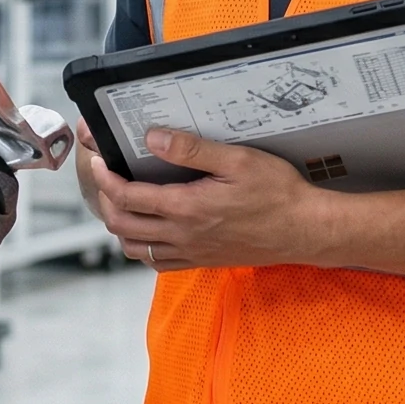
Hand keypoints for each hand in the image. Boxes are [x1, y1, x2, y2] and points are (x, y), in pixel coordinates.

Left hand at [75, 121, 331, 271]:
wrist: (305, 230)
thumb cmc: (278, 193)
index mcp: (187, 208)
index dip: (105, 179)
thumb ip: (192, 150)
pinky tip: (150, 229)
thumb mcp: (237, 160)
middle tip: (107, 179)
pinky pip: (158, 263)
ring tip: (124, 202)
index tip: (99, 162)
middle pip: (122, 226)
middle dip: (106, 201)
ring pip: (135, 249)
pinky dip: (143, 248)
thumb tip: (153, 139)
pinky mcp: (202, 261)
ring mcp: (191, 252)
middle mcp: (183, 235)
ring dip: (121, 227)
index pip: (128, 197)